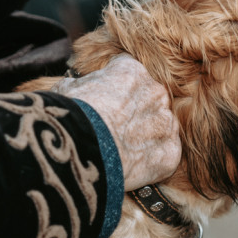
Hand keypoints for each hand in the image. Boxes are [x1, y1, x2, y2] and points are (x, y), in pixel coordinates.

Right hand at [52, 55, 180, 190]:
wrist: (78, 151)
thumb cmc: (68, 117)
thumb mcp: (67, 88)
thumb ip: (82, 84)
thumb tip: (76, 86)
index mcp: (131, 71)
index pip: (128, 74)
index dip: (114, 91)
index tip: (104, 104)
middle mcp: (155, 92)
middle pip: (148, 100)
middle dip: (133, 113)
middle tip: (113, 130)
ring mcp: (165, 123)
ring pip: (159, 127)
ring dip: (145, 137)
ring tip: (120, 151)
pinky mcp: (169, 152)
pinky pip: (164, 154)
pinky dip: (151, 162)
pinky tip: (131, 167)